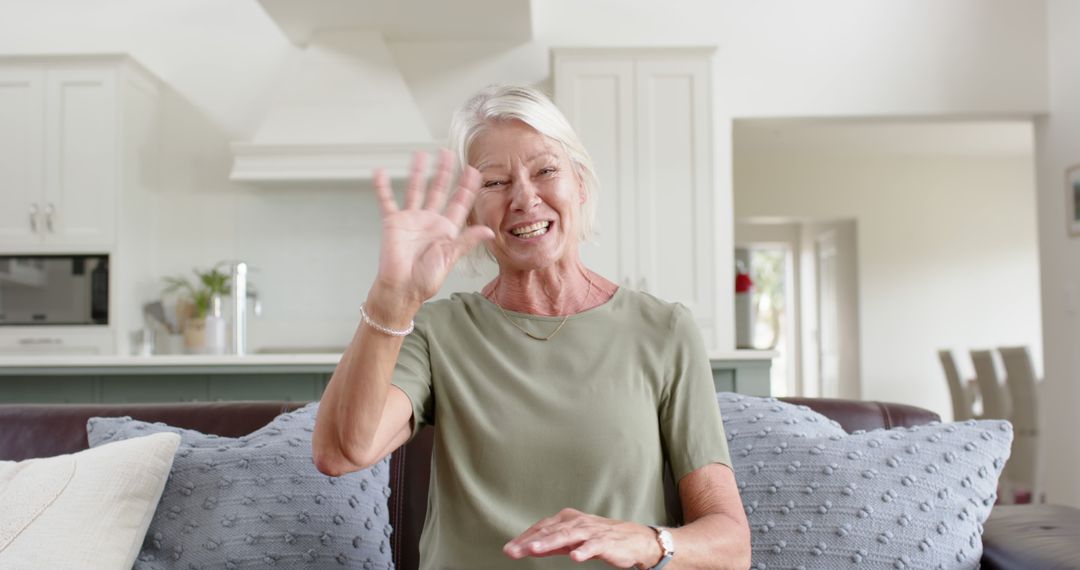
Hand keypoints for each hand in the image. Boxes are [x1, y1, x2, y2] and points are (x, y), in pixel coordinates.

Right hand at [371, 150, 493, 314]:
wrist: (402, 289)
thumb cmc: (427, 279)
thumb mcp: (450, 257)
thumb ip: (467, 241)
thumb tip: (489, 231)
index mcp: (447, 229)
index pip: (459, 202)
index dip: (466, 186)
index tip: (473, 170)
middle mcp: (430, 221)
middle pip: (439, 190)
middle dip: (444, 172)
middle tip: (447, 153)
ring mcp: (411, 220)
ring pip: (415, 189)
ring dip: (417, 172)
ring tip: (420, 155)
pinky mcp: (393, 223)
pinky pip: (387, 201)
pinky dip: (382, 187)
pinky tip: (379, 172)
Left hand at [503, 508, 661, 567]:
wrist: (633, 539)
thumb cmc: (600, 538)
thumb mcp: (573, 539)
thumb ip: (552, 544)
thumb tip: (528, 547)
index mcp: (567, 519)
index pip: (541, 528)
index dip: (524, 538)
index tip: (509, 549)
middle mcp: (576, 522)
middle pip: (549, 531)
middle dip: (529, 541)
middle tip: (512, 550)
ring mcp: (590, 531)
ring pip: (566, 536)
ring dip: (549, 542)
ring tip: (533, 550)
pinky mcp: (604, 542)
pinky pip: (593, 546)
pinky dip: (583, 550)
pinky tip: (574, 557)